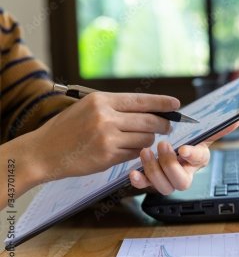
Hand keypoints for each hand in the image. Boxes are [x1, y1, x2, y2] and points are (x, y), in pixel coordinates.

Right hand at [24, 92, 179, 183]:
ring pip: (145, 138)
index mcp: (102, 100)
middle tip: (168, 126)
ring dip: (149, 140)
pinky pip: (134, 153)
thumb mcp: (88, 108)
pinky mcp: (107, 156)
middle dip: (163, 124)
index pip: (141, 100)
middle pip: (149, 120)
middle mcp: (106, 117)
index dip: (162, 103)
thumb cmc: (66, 129)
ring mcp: (107, 138)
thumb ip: (115, 107)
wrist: (43, 152)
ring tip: (143, 139)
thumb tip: (147, 109)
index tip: (176, 105)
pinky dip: (137, 152)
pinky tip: (129, 150)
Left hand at [129, 121, 238, 193]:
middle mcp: (184, 174)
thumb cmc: (188, 142)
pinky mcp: (151, 181)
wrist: (174, 150)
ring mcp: (168, 180)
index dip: (192, 155)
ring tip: (146, 152)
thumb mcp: (202, 135)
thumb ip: (218, 129)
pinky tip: (134, 172)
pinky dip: (139, 181)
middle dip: (170, 165)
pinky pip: (145, 187)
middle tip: (162, 145)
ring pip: (163, 186)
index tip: (184, 148)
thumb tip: (237, 120)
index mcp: (198, 161)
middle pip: (181, 182)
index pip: (199, 160)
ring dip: (153, 170)